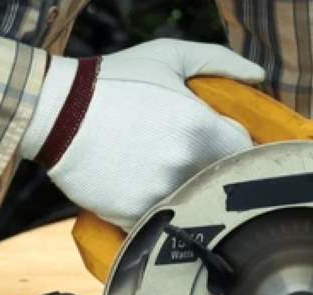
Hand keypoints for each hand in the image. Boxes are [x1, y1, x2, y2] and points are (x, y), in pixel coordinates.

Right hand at [20, 39, 263, 229]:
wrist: (53, 111)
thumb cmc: (115, 80)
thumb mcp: (168, 56)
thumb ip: (220, 61)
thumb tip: (259, 75)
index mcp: (202, 130)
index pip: (244, 151)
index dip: (230, 141)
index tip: (212, 135)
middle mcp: (186, 167)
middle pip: (221, 178)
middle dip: (210, 166)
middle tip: (182, 150)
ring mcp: (161, 195)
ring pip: (194, 200)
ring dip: (186, 188)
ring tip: (157, 166)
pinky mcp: (135, 217)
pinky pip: (163, 219)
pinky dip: (158, 207)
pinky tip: (139, 184)